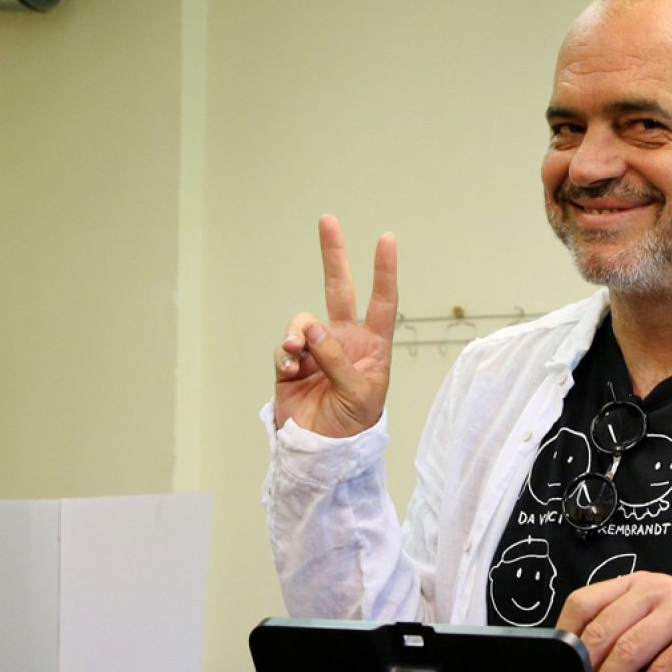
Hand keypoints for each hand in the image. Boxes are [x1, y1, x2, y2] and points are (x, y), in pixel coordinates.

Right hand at [273, 214, 398, 436]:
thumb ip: (337, 360)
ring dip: (298, 334)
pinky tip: (289, 372)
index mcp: (373, 347)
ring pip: (303, 321)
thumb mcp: (358, 395)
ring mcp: (317, 350)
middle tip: (328, 220)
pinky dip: (284, 357)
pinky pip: (284, 347)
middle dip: (334, 255)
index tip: (386, 239)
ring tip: (296, 354)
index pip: (382, 302)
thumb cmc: (353, 426)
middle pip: (339, 289)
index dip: (383, 271)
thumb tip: (313, 328)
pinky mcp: (291, 363)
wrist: (321, 452)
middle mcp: (345, 341)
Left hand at [555, 572, 671, 671]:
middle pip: (604, 628)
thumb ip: (618, 634)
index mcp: (634, 584)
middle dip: (585, 669)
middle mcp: (655, 589)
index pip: (584, 601)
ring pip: (631, 647)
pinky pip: (664, 668)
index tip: (557, 667)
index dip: (565, 636)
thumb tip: (577, 670)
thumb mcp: (649, 622)